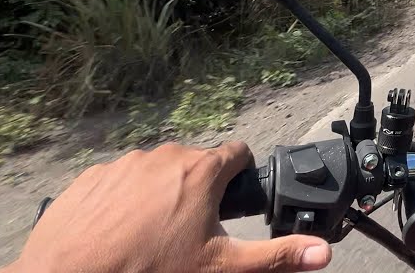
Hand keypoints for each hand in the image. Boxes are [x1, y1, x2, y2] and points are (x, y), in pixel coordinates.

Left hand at [0, 141, 331, 272]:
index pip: (238, 153)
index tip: (233, 201)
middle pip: (196, 164)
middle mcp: (164, 156)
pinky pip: (118, 181)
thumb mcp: (220, 267)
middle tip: (191, 232)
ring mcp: (124, 163)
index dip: (240, 176)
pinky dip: (123, 201)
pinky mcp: (91, 177)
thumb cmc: (148, 270)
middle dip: (199, 191)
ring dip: (161, 194)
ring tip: (152, 235)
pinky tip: (119, 232)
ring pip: (156, 172)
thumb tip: (323, 252)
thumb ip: (275, 256)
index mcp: (202, 171)